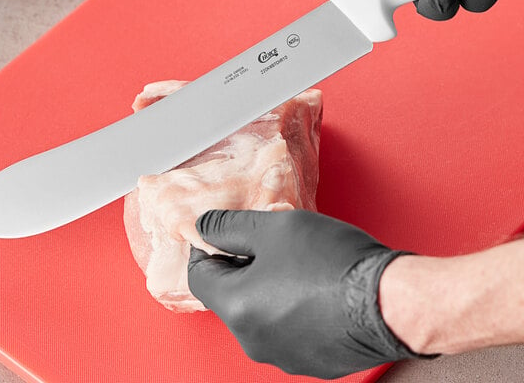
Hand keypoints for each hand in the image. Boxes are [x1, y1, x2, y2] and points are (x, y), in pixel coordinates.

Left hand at [187, 209, 431, 378]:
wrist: (391, 300)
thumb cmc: (332, 261)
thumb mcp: (273, 227)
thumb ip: (229, 226)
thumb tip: (203, 227)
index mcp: (237, 309)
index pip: (199, 276)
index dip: (208, 248)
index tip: (224, 232)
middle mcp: (254, 341)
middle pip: (230, 296)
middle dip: (241, 266)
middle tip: (268, 241)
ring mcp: (284, 357)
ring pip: (260, 314)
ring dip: (267, 287)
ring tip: (296, 261)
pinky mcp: (313, 362)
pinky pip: (288, 330)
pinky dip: (291, 308)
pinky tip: (315, 287)